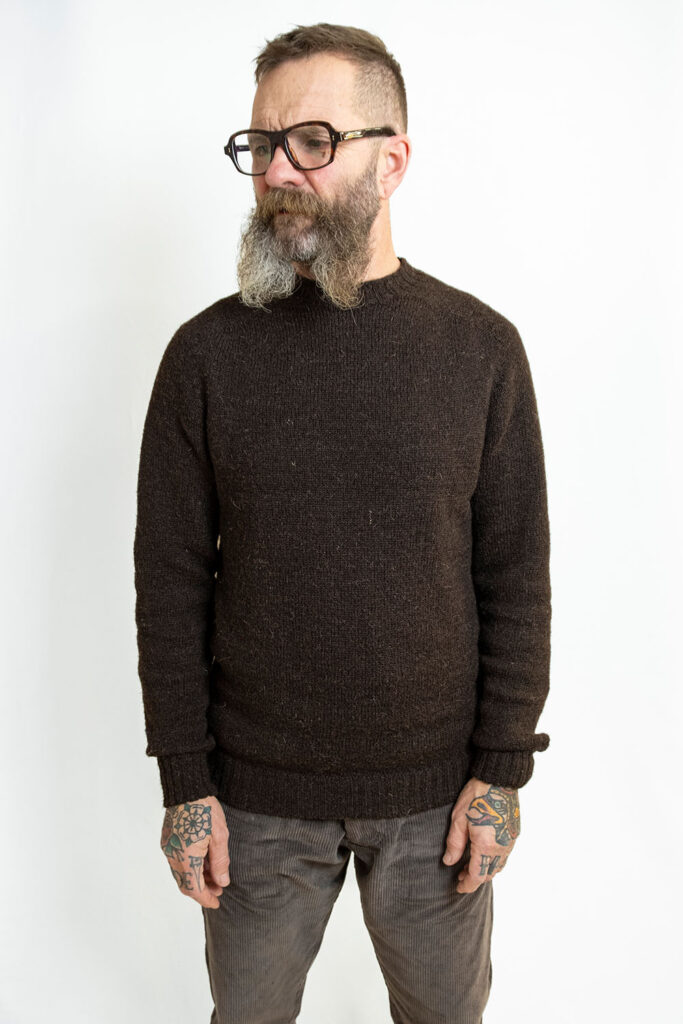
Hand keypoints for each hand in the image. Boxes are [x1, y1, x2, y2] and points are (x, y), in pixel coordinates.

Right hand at [160, 796, 230, 908]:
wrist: (187, 788)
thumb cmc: (205, 809)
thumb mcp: (220, 836)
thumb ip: (220, 862)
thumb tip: (222, 882)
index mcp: (185, 857)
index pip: (194, 889)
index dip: (206, 899)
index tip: (217, 902)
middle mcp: (172, 855)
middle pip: (185, 883)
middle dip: (202, 890)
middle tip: (219, 889)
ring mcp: (167, 847)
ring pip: (180, 873)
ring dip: (196, 878)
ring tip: (214, 875)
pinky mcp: (167, 840)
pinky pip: (176, 861)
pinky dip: (189, 867)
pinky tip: (203, 861)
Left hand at [442, 777, 520, 892]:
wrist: (499, 779)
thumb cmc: (477, 796)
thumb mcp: (458, 820)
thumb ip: (454, 844)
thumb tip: (449, 862)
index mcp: (487, 846)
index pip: (477, 876)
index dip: (467, 885)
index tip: (458, 888)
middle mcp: (502, 847)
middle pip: (489, 873)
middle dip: (475, 878)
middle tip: (460, 876)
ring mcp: (511, 841)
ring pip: (499, 865)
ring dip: (485, 870)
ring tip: (469, 866)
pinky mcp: (514, 833)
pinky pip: (505, 855)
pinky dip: (494, 860)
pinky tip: (484, 853)